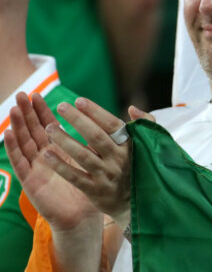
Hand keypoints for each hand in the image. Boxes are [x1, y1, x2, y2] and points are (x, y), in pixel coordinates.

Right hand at [4, 92, 100, 231]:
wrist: (81, 217)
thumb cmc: (89, 188)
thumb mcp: (93, 161)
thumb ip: (93, 143)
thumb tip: (103, 122)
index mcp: (59, 151)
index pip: (49, 125)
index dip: (43, 111)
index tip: (39, 94)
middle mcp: (45, 157)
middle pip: (34, 130)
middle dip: (28, 112)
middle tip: (22, 93)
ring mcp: (36, 168)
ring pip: (24, 142)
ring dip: (18, 125)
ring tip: (14, 108)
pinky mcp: (30, 181)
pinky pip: (20, 162)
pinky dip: (13, 148)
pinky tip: (7, 134)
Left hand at [42, 98, 153, 229]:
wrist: (136, 202)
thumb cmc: (139, 166)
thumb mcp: (149, 145)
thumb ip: (144, 124)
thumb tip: (131, 108)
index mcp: (131, 145)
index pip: (112, 125)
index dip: (95, 112)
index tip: (78, 100)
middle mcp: (119, 159)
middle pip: (96, 137)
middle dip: (77, 120)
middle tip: (60, 106)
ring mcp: (107, 175)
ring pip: (83, 156)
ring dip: (65, 141)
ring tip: (49, 128)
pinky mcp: (95, 191)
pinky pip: (75, 177)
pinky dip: (61, 166)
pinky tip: (47, 155)